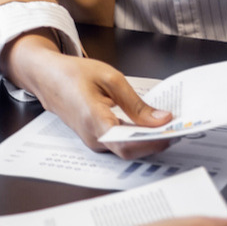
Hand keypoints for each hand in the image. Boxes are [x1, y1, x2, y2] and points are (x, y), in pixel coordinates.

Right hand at [0, 31, 173, 156]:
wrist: (46, 78)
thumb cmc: (73, 74)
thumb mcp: (110, 79)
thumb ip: (136, 103)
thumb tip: (162, 119)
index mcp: (93, 120)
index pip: (128, 144)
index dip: (153, 142)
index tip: (174, 131)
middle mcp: (92, 137)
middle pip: (130, 150)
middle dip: (157, 142)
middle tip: (180, 128)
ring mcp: (92, 141)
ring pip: (127, 149)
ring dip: (149, 140)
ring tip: (169, 126)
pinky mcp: (95, 139)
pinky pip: (120, 144)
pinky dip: (138, 137)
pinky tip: (151, 127)